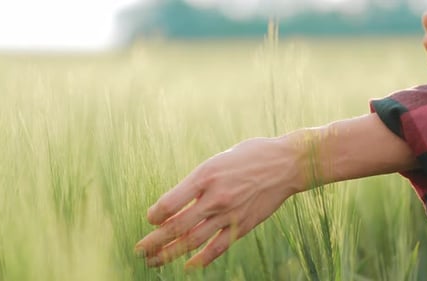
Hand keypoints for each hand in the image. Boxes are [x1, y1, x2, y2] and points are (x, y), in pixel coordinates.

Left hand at [135, 137, 304, 268]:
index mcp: (205, 176)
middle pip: (177, 226)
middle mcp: (215, 197)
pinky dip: (201, 259)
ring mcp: (229, 213)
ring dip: (170, 253)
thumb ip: (196, 183)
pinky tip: (188, 266)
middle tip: (140, 250)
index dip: (154, 215)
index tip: (150, 219)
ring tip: (154, 261)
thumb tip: (174, 204)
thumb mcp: (217, 160)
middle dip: (154, 241)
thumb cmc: (249, 156)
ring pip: (193, 240)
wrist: (286, 164)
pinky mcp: (243, 225)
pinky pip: (218, 247)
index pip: (170, 203)